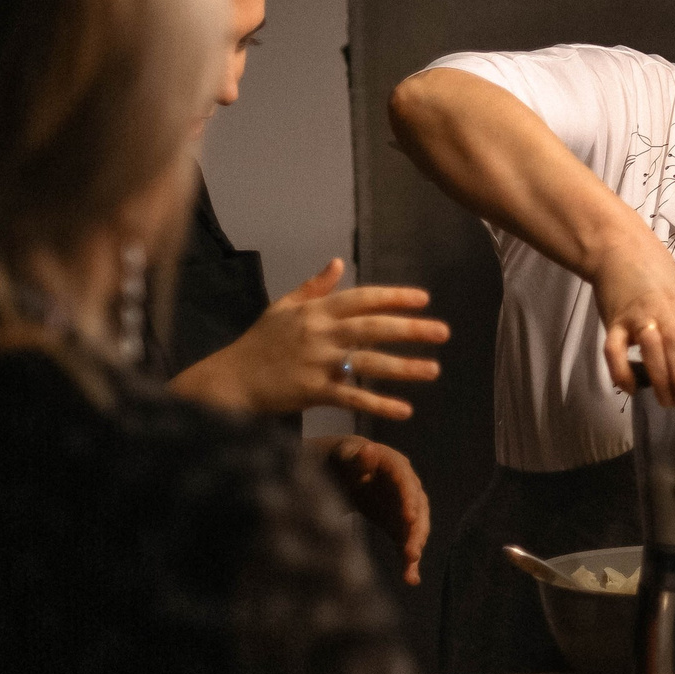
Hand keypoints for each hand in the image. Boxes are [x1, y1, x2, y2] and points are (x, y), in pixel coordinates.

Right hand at [175, 259, 446, 420]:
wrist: (231, 379)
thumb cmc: (259, 342)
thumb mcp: (282, 307)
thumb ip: (314, 288)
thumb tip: (338, 262)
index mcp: (315, 311)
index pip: (362, 299)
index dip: (393, 297)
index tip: (424, 299)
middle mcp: (320, 334)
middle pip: (372, 328)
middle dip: (410, 329)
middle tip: (443, 332)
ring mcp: (317, 363)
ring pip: (368, 363)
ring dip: (403, 367)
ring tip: (434, 369)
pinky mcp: (313, 391)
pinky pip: (352, 398)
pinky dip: (378, 404)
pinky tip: (404, 410)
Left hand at [311, 434, 430, 584]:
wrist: (347, 471)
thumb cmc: (346, 459)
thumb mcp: (347, 455)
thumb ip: (358, 457)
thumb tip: (368, 450)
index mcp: (397, 467)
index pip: (407, 484)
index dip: (409, 500)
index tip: (409, 517)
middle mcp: (409, 488)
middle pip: (418, 510)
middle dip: (416, 531)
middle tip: (412, 551)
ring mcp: (406, 507)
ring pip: (416, 529)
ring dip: (414, 547)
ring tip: (410, 566)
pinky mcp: (400, 525)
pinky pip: (406, 542)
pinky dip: (408, 560)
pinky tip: (411, 578)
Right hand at [595, 234, 674, 406]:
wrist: (621, 252)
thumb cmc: (658, 282)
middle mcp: (665, 310)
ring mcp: (638, 316)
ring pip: (651, 351)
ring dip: (660, 379)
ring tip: (666, 402)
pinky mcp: (613, 322)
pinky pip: (614, 351)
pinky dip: (621, 372)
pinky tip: (631, 389)